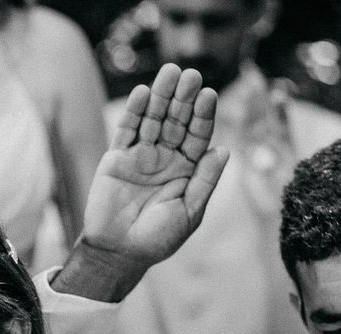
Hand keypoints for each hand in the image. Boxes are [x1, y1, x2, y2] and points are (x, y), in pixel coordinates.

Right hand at [82, 65, 225, 273]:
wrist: (118, 252)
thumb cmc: (158, 239)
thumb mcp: (190, 211)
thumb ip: (205, 181)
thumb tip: (224, 149)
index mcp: (187, 170)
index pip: (198, 136)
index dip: (204, 116)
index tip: (210, 95)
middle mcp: (165, 159)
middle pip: (177, 122)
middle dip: (184, 99)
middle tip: (191, 74)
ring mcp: (141, 157)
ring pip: (153, 120)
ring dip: (161, 96)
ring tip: (169, 73)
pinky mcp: (117, 158)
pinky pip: (127, 131)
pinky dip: (134, 111)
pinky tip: (143, 93)